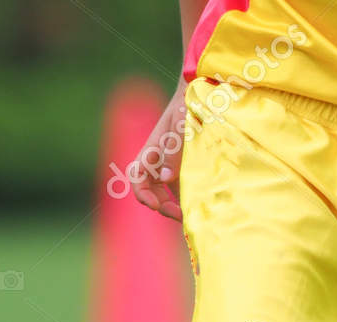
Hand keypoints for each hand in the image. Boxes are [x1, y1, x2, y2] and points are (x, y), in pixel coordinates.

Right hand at [131, 82, 188, 220]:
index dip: (143, 193)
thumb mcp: (182, 126)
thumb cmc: (189, 106)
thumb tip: (164, 178)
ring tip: (190, 213)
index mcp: (152, 149)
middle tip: (180, 214)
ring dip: (173, 205)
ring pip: (163, 192)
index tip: (157, 205)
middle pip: (149, 190)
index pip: (137, 176)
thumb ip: (173, 152)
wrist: (199, 92)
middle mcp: (156, 159)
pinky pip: (177, 188)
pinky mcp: (180, 166)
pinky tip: (198, 204)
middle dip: (162, 205)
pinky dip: (184, 198)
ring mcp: (168, 163)